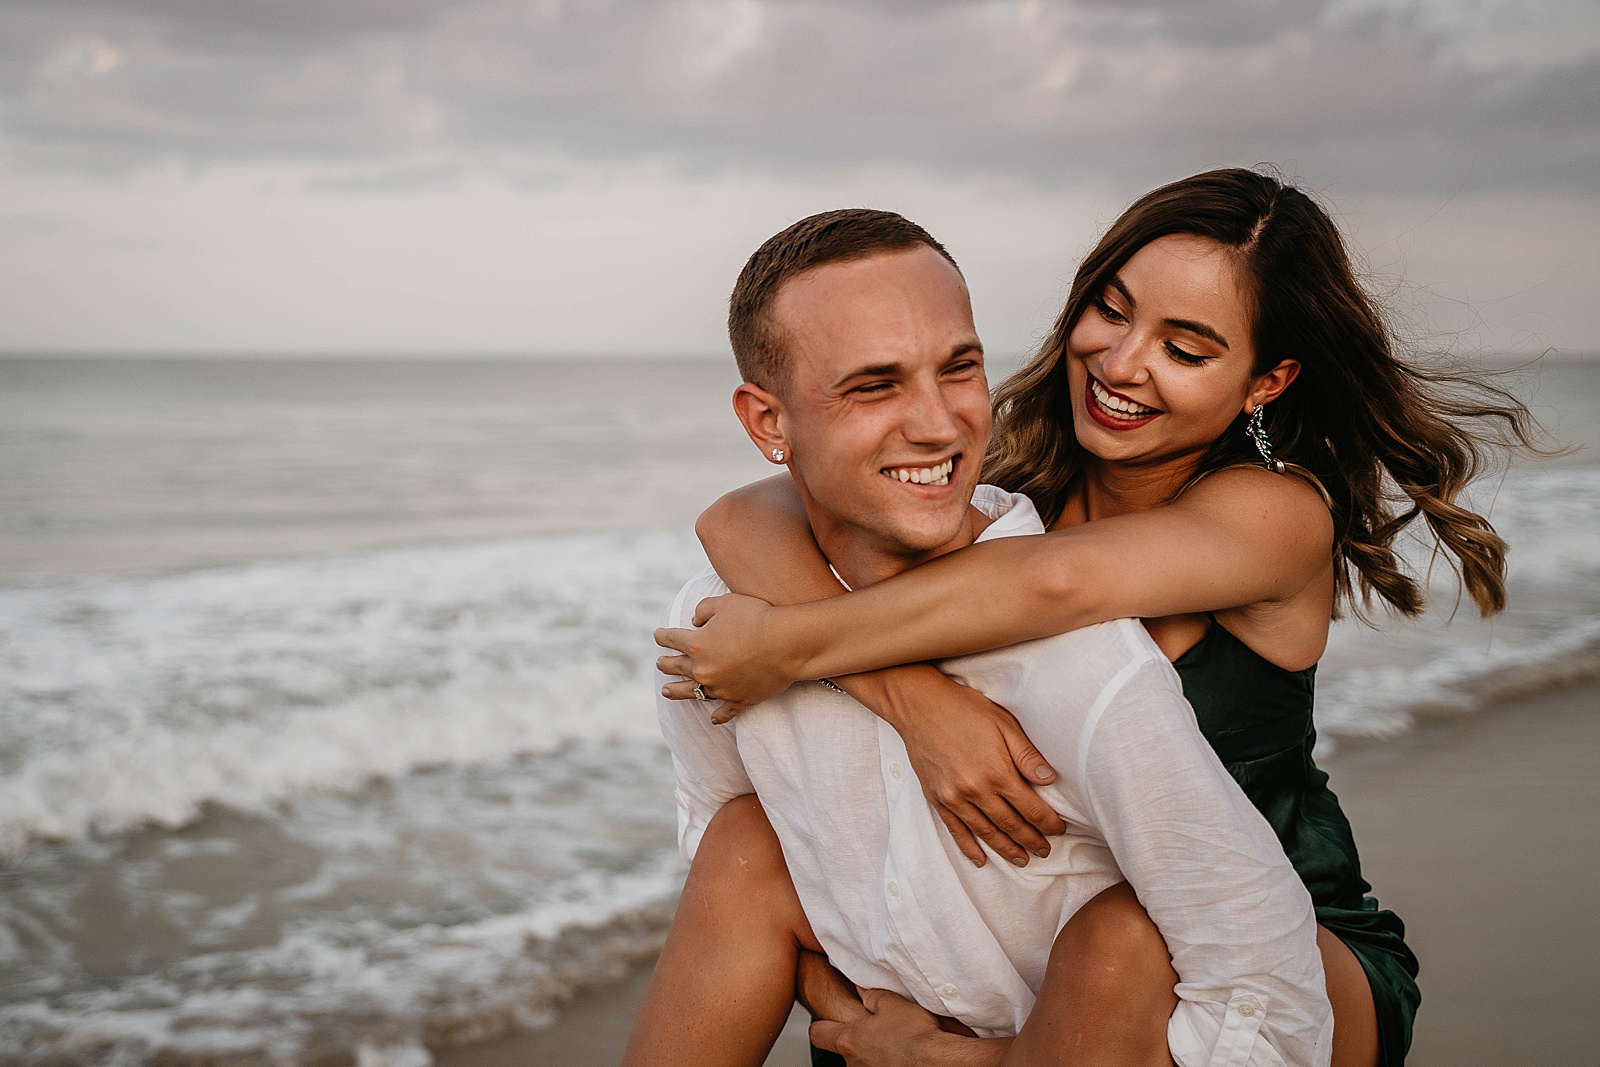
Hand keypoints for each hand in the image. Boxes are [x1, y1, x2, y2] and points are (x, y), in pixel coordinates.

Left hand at [655, 593, 793, 721]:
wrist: (785, 644)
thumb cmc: (756, 617)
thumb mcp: (725, 602)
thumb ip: (704, 609)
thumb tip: (694, 621)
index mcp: (697, 644)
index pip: (671, 639)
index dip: (662, 636)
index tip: (657, 635)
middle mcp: (703, 669)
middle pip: (676, 667)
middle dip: (665, 664)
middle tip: (660, 664)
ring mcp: (720, 687)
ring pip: (692, 692)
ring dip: (676, 691)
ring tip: (666, 691)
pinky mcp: (739, 699)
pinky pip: (725, 712)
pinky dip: (718, 716)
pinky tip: (713, 719)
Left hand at [811, 988, 999, 1066]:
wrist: (937, 1060)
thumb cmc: (915, 1034)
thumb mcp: (891, 1003)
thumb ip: (871, 996)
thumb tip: (861, 990)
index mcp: (849, 1040)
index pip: (817, 1034)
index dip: (822, 1026)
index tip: (828, 1023)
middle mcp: (853, 1063)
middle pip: (843, 1049)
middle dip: (855, 1040)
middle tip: (874, 1032)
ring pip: (861, 1062)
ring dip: (871, 1053)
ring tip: (892, 1044)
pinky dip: (884, 1062)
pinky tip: (899, 1056)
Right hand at [874, 668, 1065, 867]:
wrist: (919, 705)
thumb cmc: (964, 708)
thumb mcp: (1003, 723)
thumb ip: (1027, 755)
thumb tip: (1049, 780)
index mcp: (997, 772)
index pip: (1030, 808)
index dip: (1048, 823)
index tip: (1058, 830)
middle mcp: (975, 790)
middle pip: (1010, 824)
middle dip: (1031, 840)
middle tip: (1045, 850)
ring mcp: (954, 797)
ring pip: (985, 832)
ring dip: (1006, 849)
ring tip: (1022, 859)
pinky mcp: (937, 798)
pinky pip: (956, 830)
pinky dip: (969, 847)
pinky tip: (980, 859)